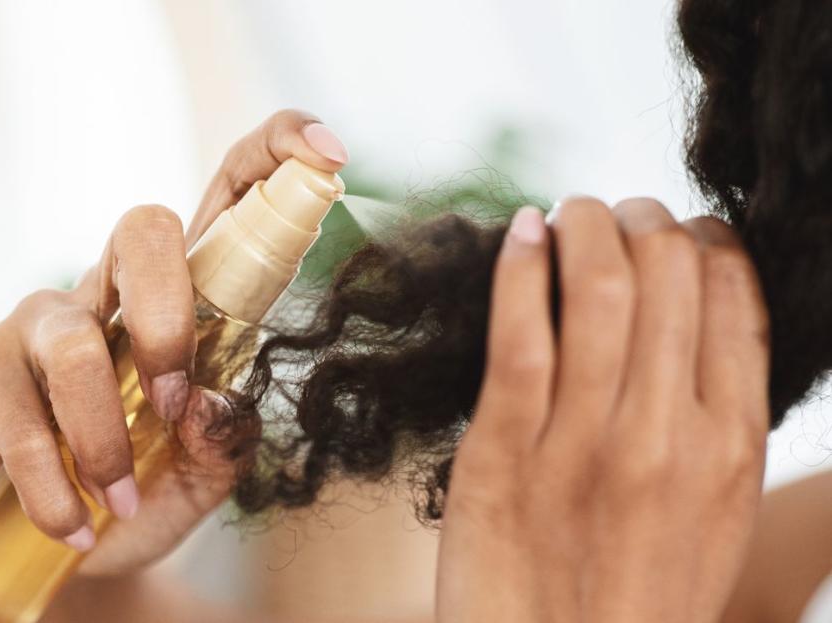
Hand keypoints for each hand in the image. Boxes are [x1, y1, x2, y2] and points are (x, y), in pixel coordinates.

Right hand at [0, 109, 347, 575]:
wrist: (69, 561)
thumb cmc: (141, 497)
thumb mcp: (201, 477)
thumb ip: (223, 438)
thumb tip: (212, 398)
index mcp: (178, 305)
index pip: (223, 198)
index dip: (272, 153)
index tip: (329, 155)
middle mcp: (108, 294)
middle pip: (140, 230)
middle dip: (167, 313)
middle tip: (175, 400)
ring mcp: (36, 325)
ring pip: (73, 341)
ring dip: (103, 437)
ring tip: (118, 502)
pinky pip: (17, 416)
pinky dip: (53, 485)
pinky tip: (73, 524)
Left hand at [436, 198, 769, 621]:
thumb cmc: (635, 599)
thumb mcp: (710, 520)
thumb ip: (712, 429)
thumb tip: (700, 335)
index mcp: (729, 447)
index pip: (735, 299)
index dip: (705, 243)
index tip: (678, 231)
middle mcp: (666, 435)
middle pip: (668, 275)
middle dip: (643, 220)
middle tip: (614, 212)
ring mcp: (583, 441)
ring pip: (597, 287)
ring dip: (581, 226)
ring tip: (567, 213)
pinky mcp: (504, 453)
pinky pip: (520, 335)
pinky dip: (520, 267)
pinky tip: (520, 234)